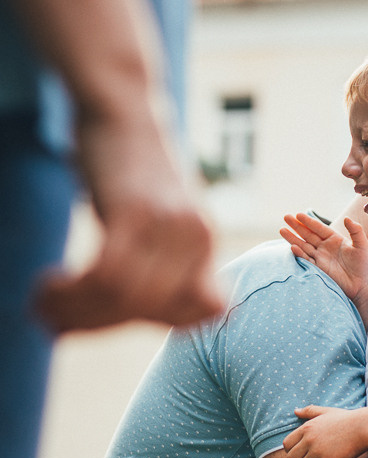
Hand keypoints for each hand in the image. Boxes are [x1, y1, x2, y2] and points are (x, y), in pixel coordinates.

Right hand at [36, 114, 222, 331]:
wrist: (121, 106)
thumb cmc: (131, 167)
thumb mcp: (158, 220)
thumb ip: (155, 263)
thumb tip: (120, 311)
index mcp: (208, 244)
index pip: (207, 313)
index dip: (162, 326)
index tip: (117, 315)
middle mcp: (199, 237)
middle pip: (154, 311)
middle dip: (100, 323)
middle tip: (57, 318)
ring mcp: (169, 225)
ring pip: (126, 299)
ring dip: (77, 310)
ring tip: (44, 303)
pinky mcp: (134, 212)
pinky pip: (107, 276)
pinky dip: (73, 292)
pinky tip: (48, 285)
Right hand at [280, 212, 367, 308]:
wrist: (361, 285)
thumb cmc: (363, 265)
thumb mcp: (362, 245)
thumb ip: (356, 231)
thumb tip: (347, 218)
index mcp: (335, 239)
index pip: (319, 228)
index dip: (309, 222)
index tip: (298, 215)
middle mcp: (325, 247)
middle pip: (308, 234)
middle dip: (297, 226)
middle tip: (286, 217)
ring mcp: (320, 257)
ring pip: (304, 245)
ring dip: (293, 238)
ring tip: (282, 230)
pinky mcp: (318, 268)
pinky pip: (306, 259)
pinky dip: (299, 253)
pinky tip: (293, 247)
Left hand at [282, 405, 366, 457]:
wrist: (364, 427)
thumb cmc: (347, 419)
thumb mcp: (327, 412)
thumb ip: (310, 411)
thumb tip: (296, 410)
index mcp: (306, 428)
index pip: (286, 445)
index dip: (293, 450)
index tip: (304, 451)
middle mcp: (308, 440)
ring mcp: (317, 451)